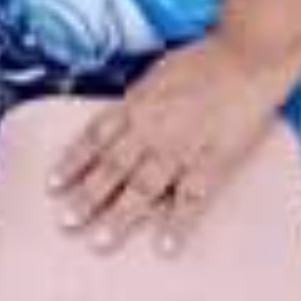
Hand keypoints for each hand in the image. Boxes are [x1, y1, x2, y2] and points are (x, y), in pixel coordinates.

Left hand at [48, 37, 268, 255]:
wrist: (248, 54)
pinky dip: (177, 223)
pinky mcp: (213, 159)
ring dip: (120, 215)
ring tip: (99, 241)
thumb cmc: (205, 60)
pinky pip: (191, 196)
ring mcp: (182, 145)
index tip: (53, 185)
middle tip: (66, 222)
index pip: (96, 136)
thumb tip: (118, 122)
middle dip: (87, 196)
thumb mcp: (158, 73)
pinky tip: (164, 245)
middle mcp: (153, 126)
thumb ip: (137, 101)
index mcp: (137, 102)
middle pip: (113, 167)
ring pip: (144, 186)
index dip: (73, 161)